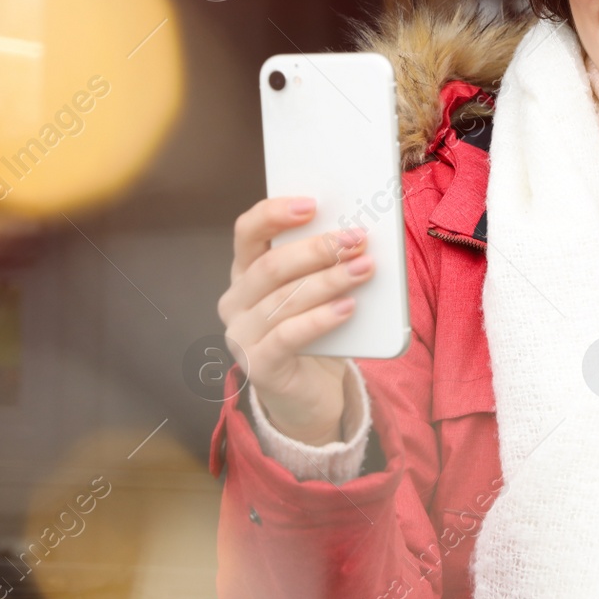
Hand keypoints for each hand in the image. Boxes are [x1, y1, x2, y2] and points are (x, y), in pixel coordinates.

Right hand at [217, 197, 373, 445]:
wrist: (308, 394)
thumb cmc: (314, 331)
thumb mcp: (315, 291)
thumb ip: (322, 264)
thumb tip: (356, 232)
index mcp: (245, 272)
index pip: (247, 232)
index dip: (275, 213)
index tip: (312, 203)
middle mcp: (235, 300)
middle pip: (271, 265)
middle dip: (317, 249)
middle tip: (356, 239)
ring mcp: (241, 335)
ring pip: (285, 299)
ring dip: (329, 280)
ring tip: (364, 268)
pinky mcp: (258, 366)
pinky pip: (288, 336)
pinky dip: (321, 318)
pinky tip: (348, 307)